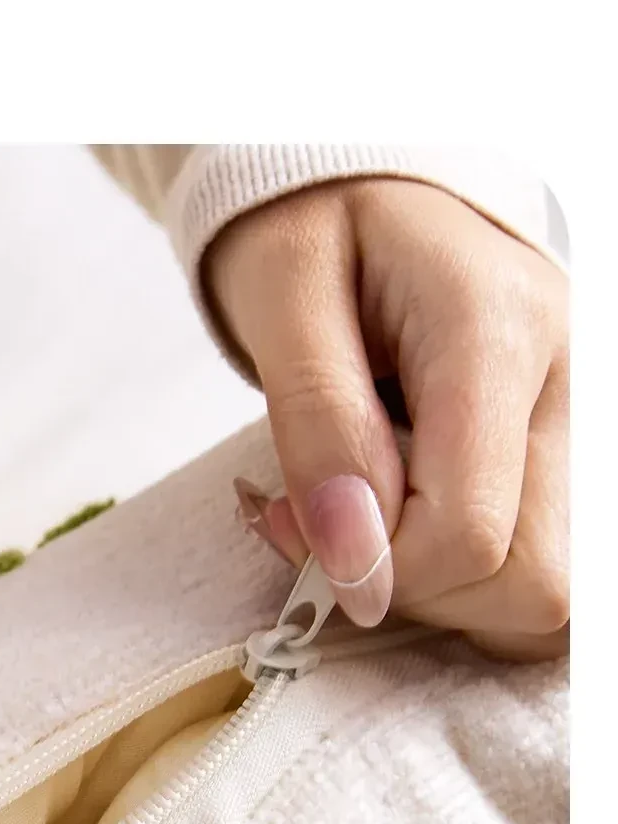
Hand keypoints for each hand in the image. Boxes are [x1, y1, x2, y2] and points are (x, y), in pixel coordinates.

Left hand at [208, 178, 567, 661]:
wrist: (359, 188)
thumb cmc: (311, 231)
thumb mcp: (281, 303)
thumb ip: (318, 430)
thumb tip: (356, 570)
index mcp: (502, 329)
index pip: (470, 531)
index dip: (373, 567)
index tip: (291, 522)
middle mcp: (574, 381)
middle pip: (533, 581)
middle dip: (415, 588)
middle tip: (331, 527)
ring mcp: (584, 422)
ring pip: (549, 593)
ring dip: (447, 593)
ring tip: (375, 520)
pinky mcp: (573, 452)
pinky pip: (543, 572)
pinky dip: (471, 582)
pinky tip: (413, 526)